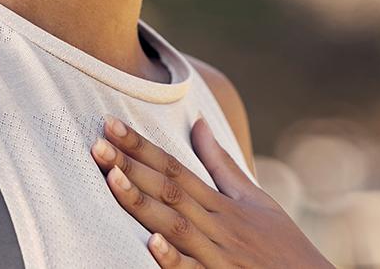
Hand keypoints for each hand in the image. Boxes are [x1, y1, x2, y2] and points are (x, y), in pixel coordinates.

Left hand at [89, 114, 335, 268]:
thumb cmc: (281, 244)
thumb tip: (197, 123)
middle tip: (98, 144)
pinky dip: (173, 258)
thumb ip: (221, 164)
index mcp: (223, 203)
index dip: (142, 147)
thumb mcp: (255, 199)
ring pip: (175, 226)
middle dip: (131, 167)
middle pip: (169, 191)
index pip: (176, 168)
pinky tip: (150, 243)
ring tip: (112, 179)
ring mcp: (218, 256)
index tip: (111, 125)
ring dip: (142, 203)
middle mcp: (218, 225)